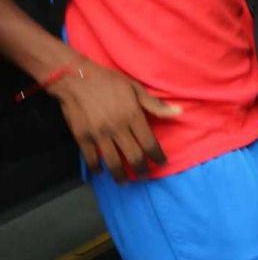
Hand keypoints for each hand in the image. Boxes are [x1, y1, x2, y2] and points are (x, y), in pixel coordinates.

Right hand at [48, 58, 180, 181]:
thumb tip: (179, 112)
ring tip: (124, 181)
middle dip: (141, 169)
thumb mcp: (135, 89)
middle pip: (133, 156)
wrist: (76, 79)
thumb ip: (155, 105)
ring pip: (112, 162)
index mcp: (133, 116)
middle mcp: (117, 128)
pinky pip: (91, 158)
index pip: (149, 143)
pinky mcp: (82, 137)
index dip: (157, 156)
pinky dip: (97, 167)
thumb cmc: (109, 82)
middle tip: (144, 175)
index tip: (161, 163)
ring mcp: (99, 134)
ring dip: (120, 175)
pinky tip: (101, 171)